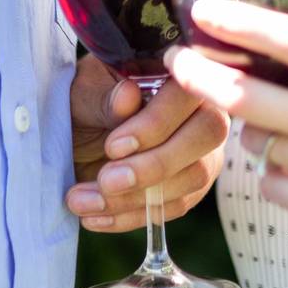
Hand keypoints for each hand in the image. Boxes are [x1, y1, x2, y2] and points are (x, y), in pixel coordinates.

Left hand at [66, 53, 228, 232]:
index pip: (187, 91)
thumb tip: (127, 97)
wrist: (79, 134)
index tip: (113, 146)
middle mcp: (202, 105)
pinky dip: (132, 216)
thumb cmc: (87, 102)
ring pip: (195, 176)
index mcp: (177, 70)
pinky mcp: (192, 183)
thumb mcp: (83, 93)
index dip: (156, 123)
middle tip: (107, 181)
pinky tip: (95, 216)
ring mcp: (203, 146)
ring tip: (83, 201)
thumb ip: (103, 96)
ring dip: (136, 197)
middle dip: (156, 165)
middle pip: (207, 133)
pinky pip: (175, 206)